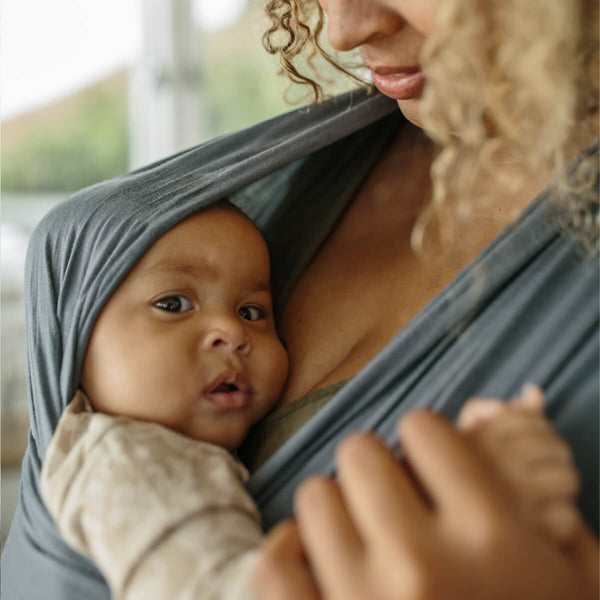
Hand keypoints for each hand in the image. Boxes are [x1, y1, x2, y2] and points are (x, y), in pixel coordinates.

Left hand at [254, 410, 598, 599]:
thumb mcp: (573, 577)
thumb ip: (547, 503)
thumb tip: (492, 419)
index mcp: (490, 538)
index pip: (424, 428)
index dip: (428, 440)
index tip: (431, 463)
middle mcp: (419, 565)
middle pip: (360, 452)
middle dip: (379, 467)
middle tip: (395, 499)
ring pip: (314, 495)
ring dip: (338, 507)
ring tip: (363, 537)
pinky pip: (273, 565)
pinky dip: (288, 551)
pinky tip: (316, 559)